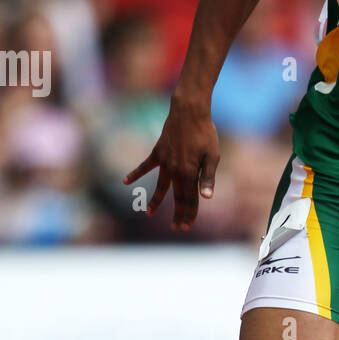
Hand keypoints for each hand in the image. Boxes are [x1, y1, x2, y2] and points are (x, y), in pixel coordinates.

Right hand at [123, 96, 219, 230]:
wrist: (189, 111)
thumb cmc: (205, 133)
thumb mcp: (212, 156)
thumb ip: (208, 177)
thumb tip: (207, 197)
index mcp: (189, 172)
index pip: (190, 198)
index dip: (189, 213)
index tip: (187, 226)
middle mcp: (175, 170)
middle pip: (176, 196)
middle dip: (177, 213)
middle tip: (177, 227)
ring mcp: (164, 162)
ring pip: (160, 186)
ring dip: (155, 200)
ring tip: (148, 213)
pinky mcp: (158, 152)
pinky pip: (145, 166)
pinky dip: (135, 173)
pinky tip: (126, 182)